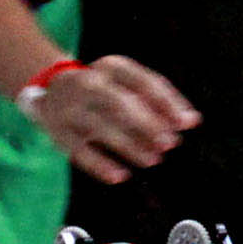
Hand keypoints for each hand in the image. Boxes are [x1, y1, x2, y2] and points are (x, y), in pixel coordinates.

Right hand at [29, 56, 198, 184]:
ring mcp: (72, 109)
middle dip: (148, 124)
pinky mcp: (60, 134)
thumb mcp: (127, 83)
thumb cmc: (103, 89)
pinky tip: (121, 176)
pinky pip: (81, 152)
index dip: (167, 103)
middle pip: (121, 104)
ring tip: (153, 159)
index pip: (144, 82)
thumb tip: (191, 121)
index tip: (187, 123)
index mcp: (111, 67)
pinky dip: (101, 165)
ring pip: (103, 128)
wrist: (51, 90)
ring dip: (131, 146)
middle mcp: (89, 84)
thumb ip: (159, 99)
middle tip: (170, 143)